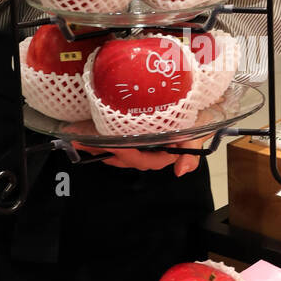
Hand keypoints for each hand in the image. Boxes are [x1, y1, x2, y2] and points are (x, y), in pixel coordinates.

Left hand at [75, 134, 211, 177]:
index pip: (142, 160)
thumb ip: (190, 152)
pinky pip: (118, 142)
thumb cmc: (198, 121)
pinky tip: (88, 136)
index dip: (127, 154)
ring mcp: (142, 146)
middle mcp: (150, 153)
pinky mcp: (136, 137)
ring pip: (118, 152)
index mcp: (162, 155)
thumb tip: (180, 171)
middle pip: (124, 158)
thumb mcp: (197, 135)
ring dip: (99, 148)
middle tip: (82, 144)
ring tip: (78, 141)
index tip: (113, 147)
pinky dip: (103, 141)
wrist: (202, 109)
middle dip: (103, 152)